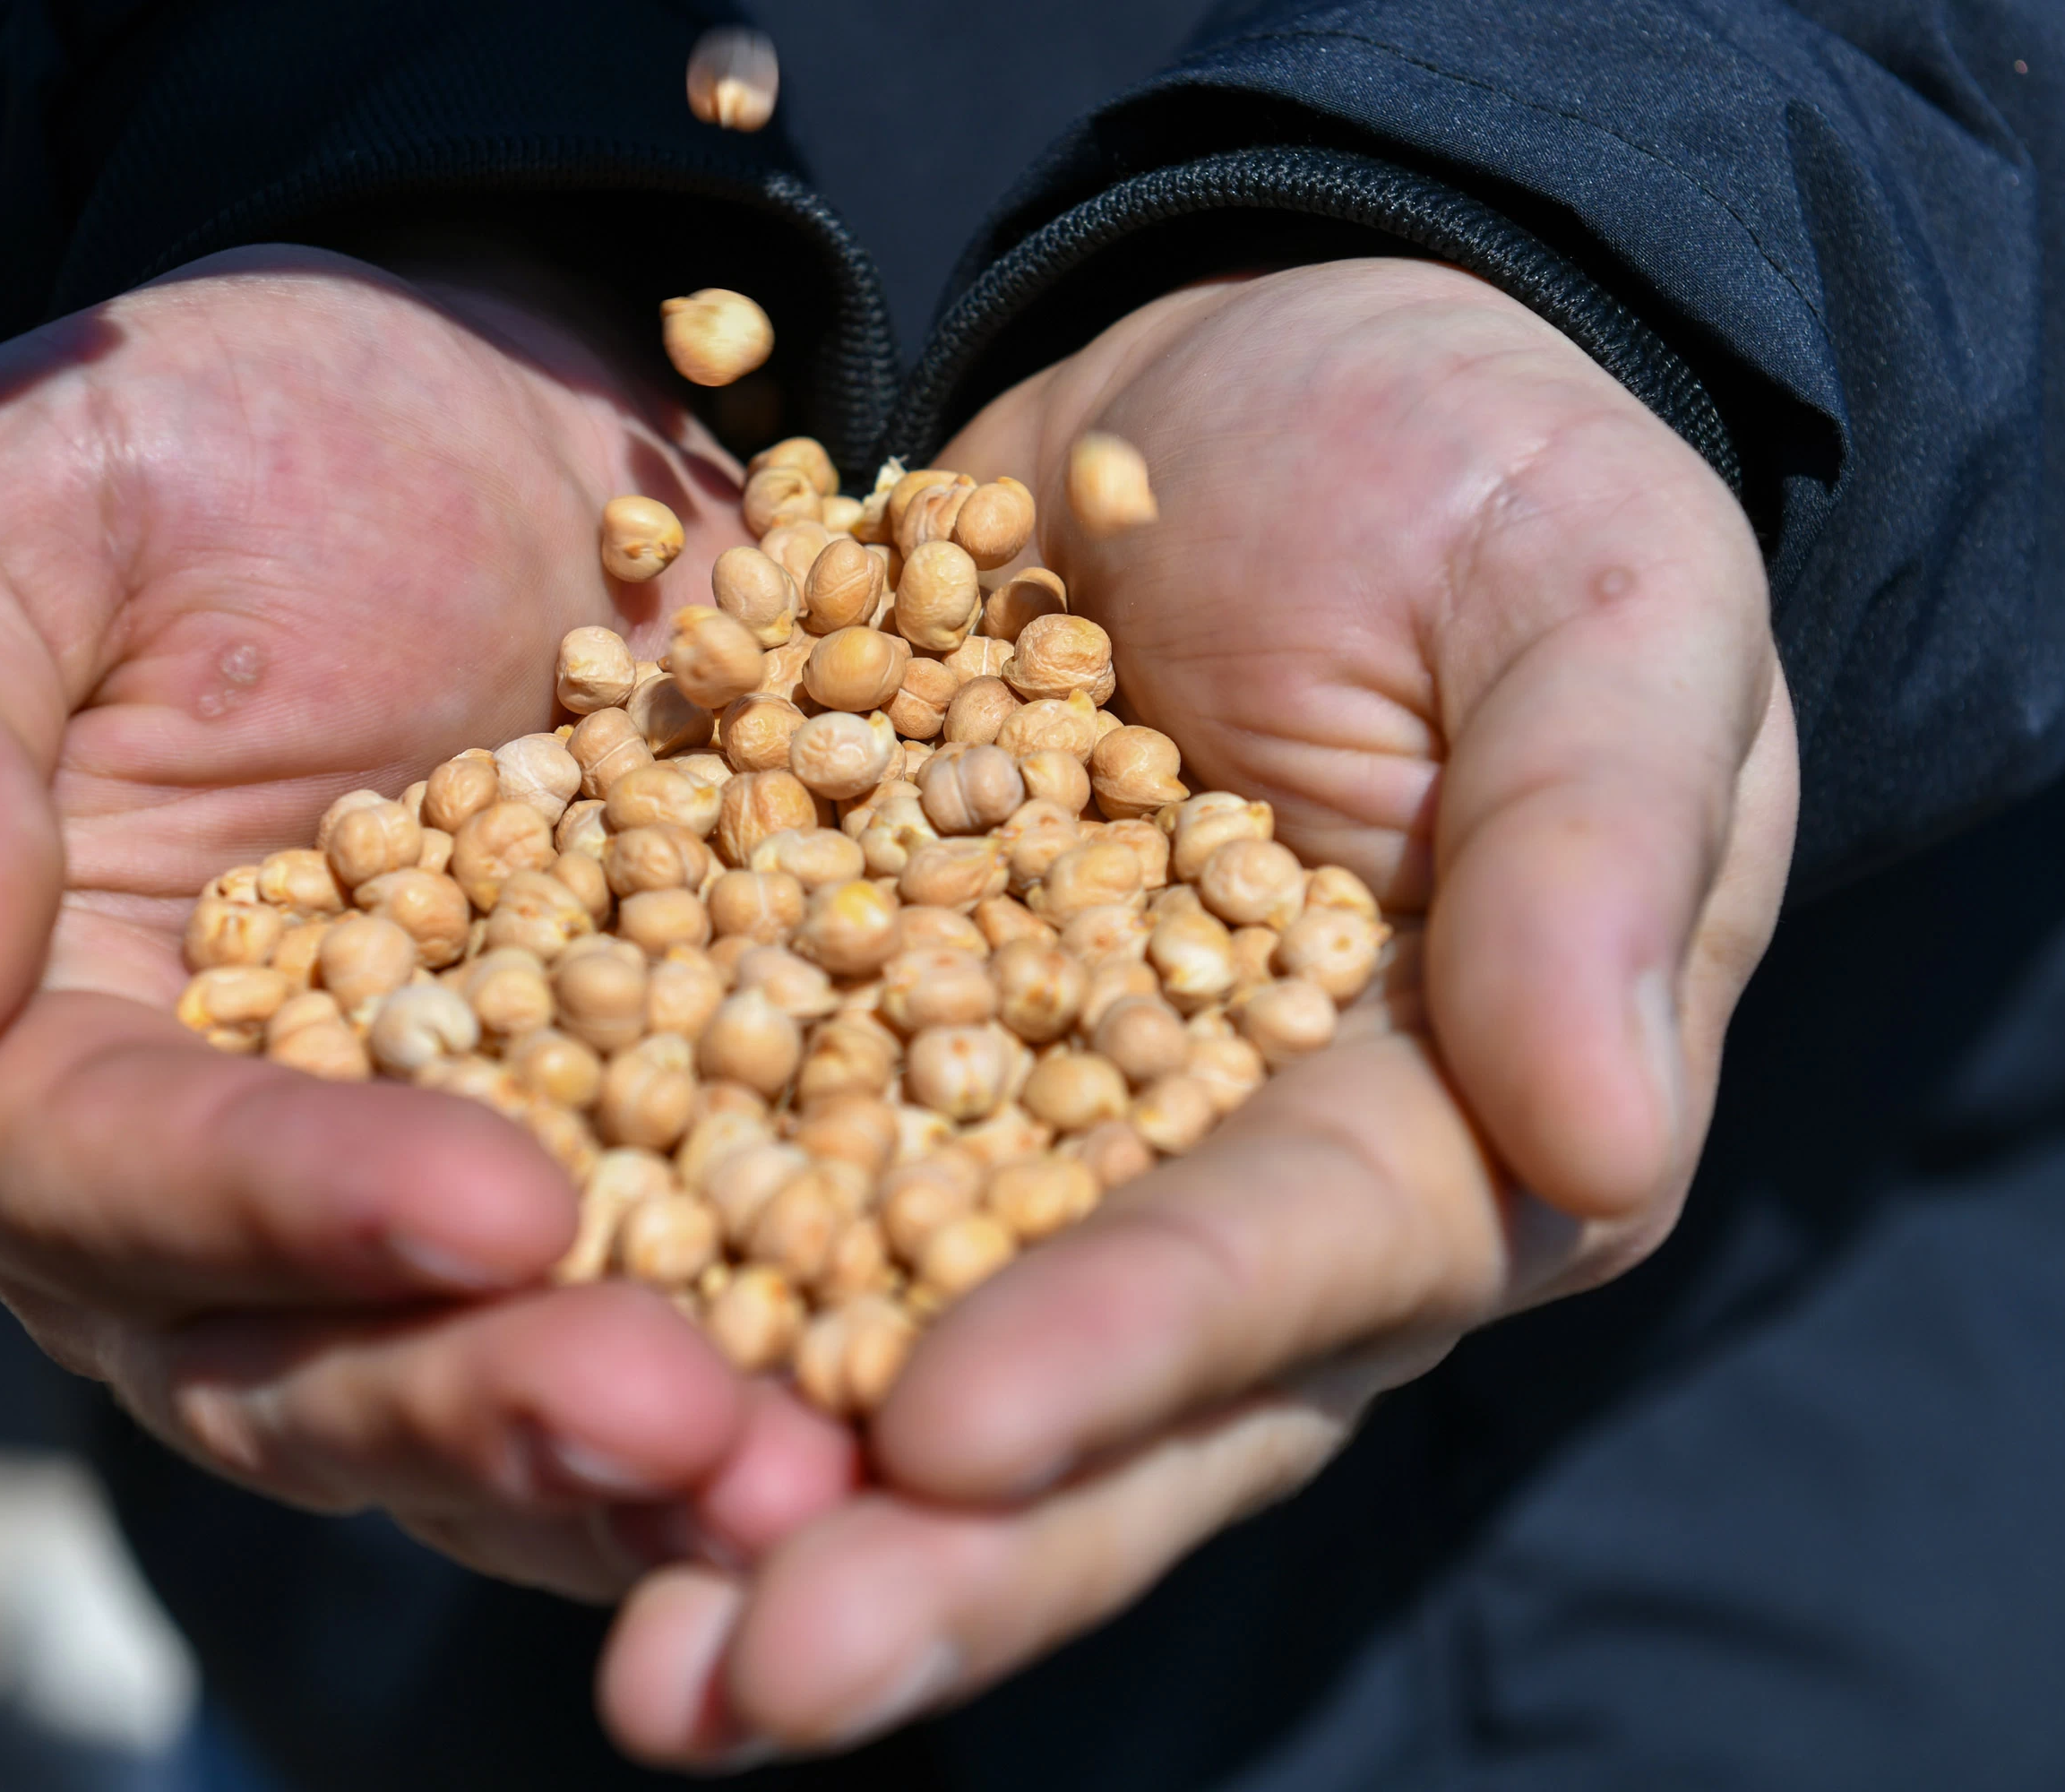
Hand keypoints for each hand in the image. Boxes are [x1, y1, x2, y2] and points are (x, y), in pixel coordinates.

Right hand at [0, 245, 854, 1597]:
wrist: (463, 429)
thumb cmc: (207, 442)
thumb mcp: (13, 501)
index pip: (99, 1174)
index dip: (281, 1202)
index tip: (497, 1203)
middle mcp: (177, 1195)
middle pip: (289, 1363)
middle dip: (488, 1400)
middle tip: (687, 1425)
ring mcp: (392, 1221)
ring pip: (475, 1404)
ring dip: (637, 1471)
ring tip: (813, 1487)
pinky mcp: (589, 1192)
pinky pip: (654, 1328)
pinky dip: (764, 1387)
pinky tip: (888, 1428)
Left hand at [601, 259, 1798, 1759]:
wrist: (1271, 362)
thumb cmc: (1488, 480)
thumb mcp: (1599, 612)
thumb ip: (1598, 855)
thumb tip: (1604, 1142)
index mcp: (1429, 1128)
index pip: (1282, 1273)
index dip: (1127, 1358)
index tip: (950, 1430)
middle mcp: (1210, 1191)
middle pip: (1069, 1411)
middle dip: (911, 1557)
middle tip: (719, 1683)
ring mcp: (1016, 1127)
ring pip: (875, 1339)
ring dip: (733, 1490)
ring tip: (595, 1636)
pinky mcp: (857, 1020)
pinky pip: (729, 1154)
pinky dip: (620, 1256)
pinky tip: (460, 1348)